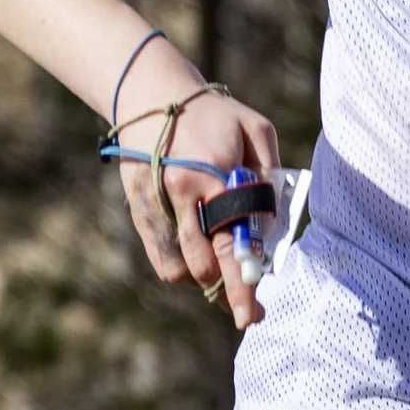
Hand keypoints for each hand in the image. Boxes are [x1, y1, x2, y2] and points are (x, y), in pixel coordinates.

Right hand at [116, 84, 282, 330]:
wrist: (152, 96)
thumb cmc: (214, 114)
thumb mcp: (256, 129)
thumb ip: (269, 174)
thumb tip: (269, 225)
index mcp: (215, 173)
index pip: (232, 242)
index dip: (243, 282)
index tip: (251, 313)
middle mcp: (182, 193)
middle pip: (204, 264)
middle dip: (227, 293)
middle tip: (246, 312)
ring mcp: (156, 205)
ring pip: (181, 268)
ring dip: (206, 279)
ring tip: (224, 272)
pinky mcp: (140, 212)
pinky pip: (162, 260)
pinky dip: (183, 269)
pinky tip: (201, 258)